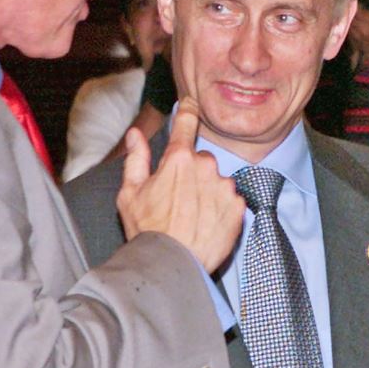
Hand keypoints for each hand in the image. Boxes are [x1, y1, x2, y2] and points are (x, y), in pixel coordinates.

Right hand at [116, 96, 244, 272]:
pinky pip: (230, 200)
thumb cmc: (147, 230)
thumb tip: (135, 134)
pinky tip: (205, 225)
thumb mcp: (130, 193)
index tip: (191, 102)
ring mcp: (224, 187)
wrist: (173, 265)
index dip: (188, 110)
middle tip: (177, 198)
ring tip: (191, 217)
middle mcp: (205, 167)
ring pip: (217, 180)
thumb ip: (136, 158)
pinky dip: (221, 209)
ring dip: (207, 192)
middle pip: (201, 159)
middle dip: (192, 172)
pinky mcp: (238, 207)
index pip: (185, 123)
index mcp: (178, 159)